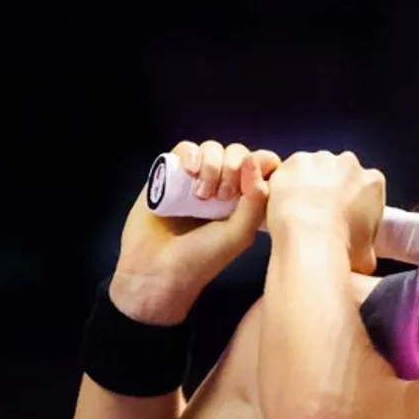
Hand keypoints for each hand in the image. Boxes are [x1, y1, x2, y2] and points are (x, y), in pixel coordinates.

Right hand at [111, 140, 281, 323]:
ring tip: (202, 195)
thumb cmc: (201, 258)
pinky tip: (189, 173)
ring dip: (212, 165)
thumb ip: (256, 199)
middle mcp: (222, 187)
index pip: (262, 166)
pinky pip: (186, 148)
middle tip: (222, 197)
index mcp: (244, 201)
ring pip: (212, 148)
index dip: (261, 165)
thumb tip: (256, 159)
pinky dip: (191, 155)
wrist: (156, 269)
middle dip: (233, 169)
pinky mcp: (170, 174)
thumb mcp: (240, 233)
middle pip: (237, 153)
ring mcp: (196, 179)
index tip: (251, 183)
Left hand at [266, 150, 384, 274]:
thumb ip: (367, 248)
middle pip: (340, 172)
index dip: (354, 203)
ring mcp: (320, 159)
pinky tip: (283, 204)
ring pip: (314, 169)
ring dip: (308, 184)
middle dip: (332, 188)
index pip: (365, 188)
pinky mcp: (294, 162)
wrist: (311, 238)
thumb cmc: (343, 247)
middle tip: (320, 214)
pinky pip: (290, 172)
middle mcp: (349, 164)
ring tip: (299, 211)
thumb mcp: (368, 255)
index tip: (344, 217)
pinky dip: (286, 184)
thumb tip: (362, 259)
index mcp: (373, 182)